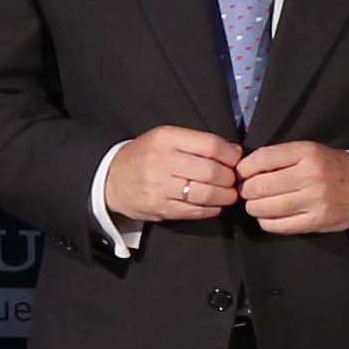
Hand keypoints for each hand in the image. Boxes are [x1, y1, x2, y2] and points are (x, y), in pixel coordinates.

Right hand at [106, 125, 244, 225]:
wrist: (112, 179)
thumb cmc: (146, 156)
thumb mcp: (166, 138)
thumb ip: (198, 142)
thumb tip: (234, 152)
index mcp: (166, 139)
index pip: (211, 146)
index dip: (231, 155)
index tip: (236, 160)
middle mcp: (162, 162)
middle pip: (211, 171)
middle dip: (230, 177)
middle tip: (233, 179)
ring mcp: (160, 187)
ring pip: (206, 193)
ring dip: (225, 195)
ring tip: (229, 193)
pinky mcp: (160, 208)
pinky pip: (195, 211)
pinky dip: (211, 209)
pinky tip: (215, 204)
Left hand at [240, 141, 348, 234]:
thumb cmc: (331, 168)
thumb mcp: (309, 150)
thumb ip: (280, 157)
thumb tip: (244, 170)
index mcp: (307, 153)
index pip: (262, 159)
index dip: (244, 169)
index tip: (242, 174)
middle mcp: (311, 176)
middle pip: (260, 185)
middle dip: (246, 190)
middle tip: (247, 191)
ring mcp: (315, 200)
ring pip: (267, 207)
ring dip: (254, 207)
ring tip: (256, 204)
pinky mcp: (316, 221)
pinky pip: (279, 225)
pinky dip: (266, 222)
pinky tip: (268, 216)